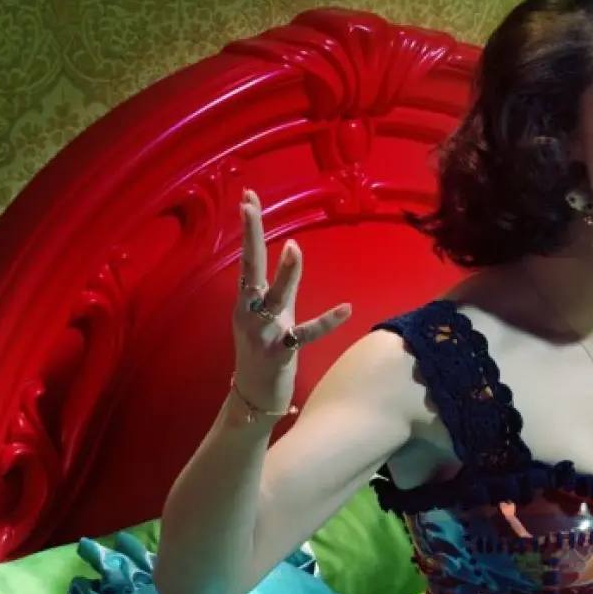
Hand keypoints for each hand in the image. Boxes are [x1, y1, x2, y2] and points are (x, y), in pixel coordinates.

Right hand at [233, 190, 350, 414]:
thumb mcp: (267, 315)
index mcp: (246, 302)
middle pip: (250, 269)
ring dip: (286, 274)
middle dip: (250, 237)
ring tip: (294, 248)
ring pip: (275, 299)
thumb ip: (278, 285)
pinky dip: (326, 322)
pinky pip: (306, 334)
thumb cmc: (263, 351)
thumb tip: (290, 249)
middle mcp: (250, 313)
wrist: (253, 397)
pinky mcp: (282, 353)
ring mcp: (264, 334)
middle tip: (250, 206)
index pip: (246, 259)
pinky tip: (346, 308)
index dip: (248, 228)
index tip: (248, 196)